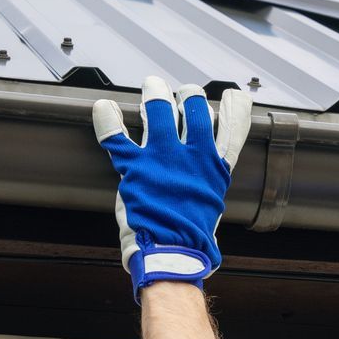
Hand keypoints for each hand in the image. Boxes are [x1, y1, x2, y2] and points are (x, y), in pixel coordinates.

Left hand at [92, 76, 251, 303]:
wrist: (172, 253)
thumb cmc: (192, 235)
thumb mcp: (211, 203)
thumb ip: (208, 179)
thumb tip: (209, 168)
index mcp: (214, 167)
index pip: (231, 127)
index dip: (234, 108)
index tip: (234, 95)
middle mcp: (192, 157)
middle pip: (194, 108)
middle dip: (189, 95)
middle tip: (182, 94)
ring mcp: (162, 159)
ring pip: (159, 111)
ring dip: (155, 94)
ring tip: (153, 85)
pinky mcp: (135, 168)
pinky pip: (117, 136)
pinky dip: (107, 120)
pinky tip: (103, 107)